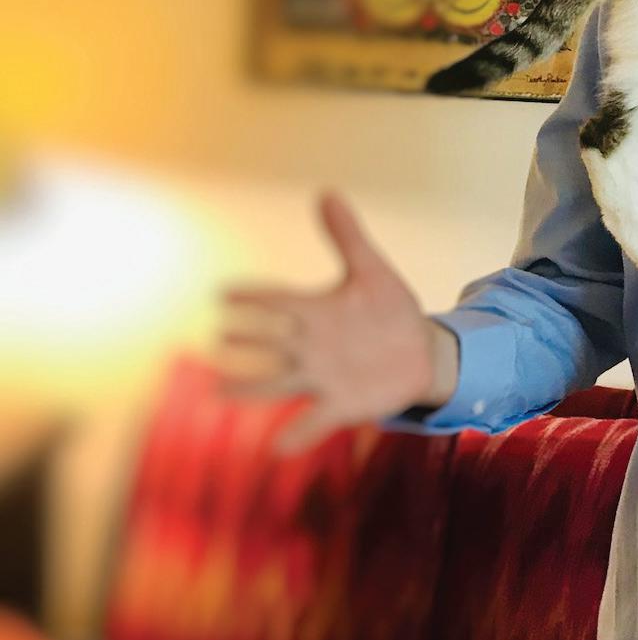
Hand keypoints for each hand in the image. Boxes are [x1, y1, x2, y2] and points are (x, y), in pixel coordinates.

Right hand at [216, 191, 457, 453]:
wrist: (420, 351)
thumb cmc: (389, 309)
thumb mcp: (371, 270)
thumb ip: (347, 236)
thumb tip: (326, 192)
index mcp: (314, 311)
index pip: (275, 300)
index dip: (251, 295)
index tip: (220, 290)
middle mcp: (309, 345)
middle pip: (269, 340)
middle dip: (245, 338)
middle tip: (217, 334)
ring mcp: (321, 376)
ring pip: (275, 383)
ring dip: (247, 387)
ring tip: (216, 392)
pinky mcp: (340, 405)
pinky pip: (312, 422)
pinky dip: (295, 435)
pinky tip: (275, 447)